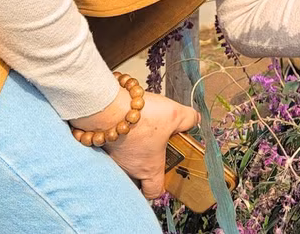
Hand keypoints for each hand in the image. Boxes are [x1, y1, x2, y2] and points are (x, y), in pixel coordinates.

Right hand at [72, 87, 199, 199]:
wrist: (109, 108)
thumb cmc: (143, 119)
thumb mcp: (174, 115)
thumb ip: (188, 119)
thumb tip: (195, 119)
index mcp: (149, 169)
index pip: (153, 192)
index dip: (160, 186)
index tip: (166, 174)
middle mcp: (129, 168)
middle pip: (137, 180)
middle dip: (145, 172)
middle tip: (154, 153)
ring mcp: (114, 158)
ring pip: (124, 165)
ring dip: (131, 155)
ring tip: (141, 137)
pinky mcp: (104, 144)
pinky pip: (113, 150)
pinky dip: (120, 142)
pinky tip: (127, 127)